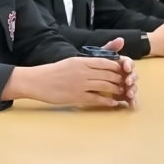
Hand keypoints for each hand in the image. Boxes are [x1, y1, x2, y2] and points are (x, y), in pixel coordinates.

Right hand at [4, 56, 134, 107]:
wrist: (37, 81)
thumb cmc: (52, 71)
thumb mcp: (70, 61)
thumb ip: (87, 62)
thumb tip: (102, 62)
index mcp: (81, 61)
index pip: (106, 62)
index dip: (118, 67)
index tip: (123, 71)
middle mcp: (83, 71)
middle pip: (109, 75)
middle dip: (121, 80)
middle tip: (126, 83)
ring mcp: (80, 84)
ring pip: (106, 86)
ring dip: (117, 90)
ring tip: (122, 93)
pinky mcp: (77, 96)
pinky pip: (97, 99)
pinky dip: (107, 101)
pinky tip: (113, 102)